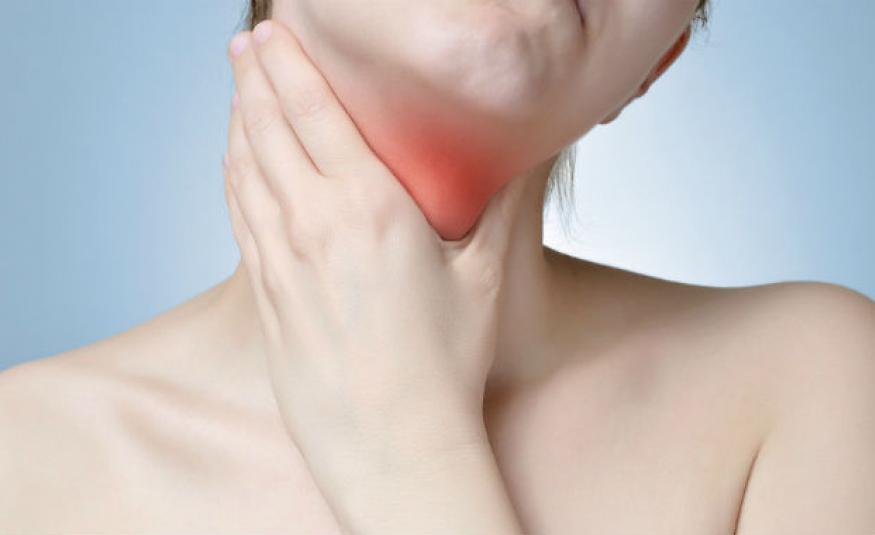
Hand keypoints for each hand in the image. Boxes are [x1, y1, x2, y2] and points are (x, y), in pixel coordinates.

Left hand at [223, 21, 524, 532]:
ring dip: (238, 119)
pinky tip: (236, 160)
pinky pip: (238, 214)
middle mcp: (314, 224)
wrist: (392, 442)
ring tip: (238, 88)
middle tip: (247, 43)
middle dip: (255, 77)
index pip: (315, 113)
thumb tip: (529, 152)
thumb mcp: (486, 276)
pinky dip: (232, 174)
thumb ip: (507, 203)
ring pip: (244, 168)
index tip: (273, 33)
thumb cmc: (445, 365)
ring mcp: (280, 260)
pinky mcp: (264, 293)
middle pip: (269, 128)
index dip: (289, 65)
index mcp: (370, 208)